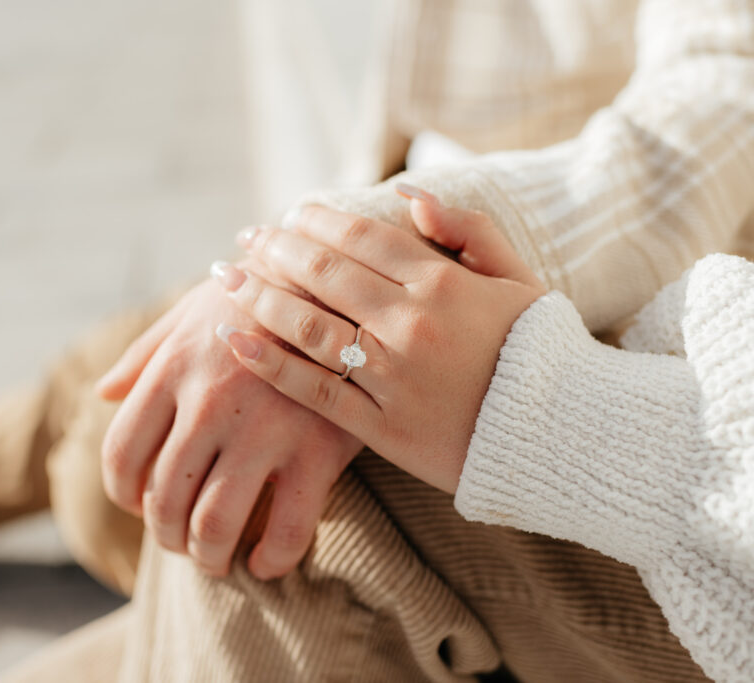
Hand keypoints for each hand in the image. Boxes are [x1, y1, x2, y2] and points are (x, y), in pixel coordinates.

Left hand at [95, 273, 362, 578]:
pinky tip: (265, 564)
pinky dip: (271, 562)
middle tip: (181, 540)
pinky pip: (288, 531)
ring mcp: (263, 429)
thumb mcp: (193, 309)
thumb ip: (144, 353)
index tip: (140, 506)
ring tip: (217, 558)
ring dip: (207, 556)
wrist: (345, 286)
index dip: (124, 494)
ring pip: (214, 525)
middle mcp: (209, 402)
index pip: (122, 455)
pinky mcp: (318, 449)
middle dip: (166, 534)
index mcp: (173, 369)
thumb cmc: (260, 297)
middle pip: (163, 499)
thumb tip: (102, 393)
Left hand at [214, 188, 545, 493]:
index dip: (316, 220)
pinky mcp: (381, 427)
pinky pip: (314, 391)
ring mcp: (392, 377)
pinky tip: (234, 340)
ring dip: (259, 297)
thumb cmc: (539, 350)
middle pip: (325, 274)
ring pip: (310, 327)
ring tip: (226, 278)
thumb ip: (469, 230)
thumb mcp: (520, 278)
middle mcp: (411, 324)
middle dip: (277, 249)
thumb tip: (408, 195)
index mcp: (444, 283)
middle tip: (247, 238)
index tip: (289, 213)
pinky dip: (270, 364)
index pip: (361, 237)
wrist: (565, 436)